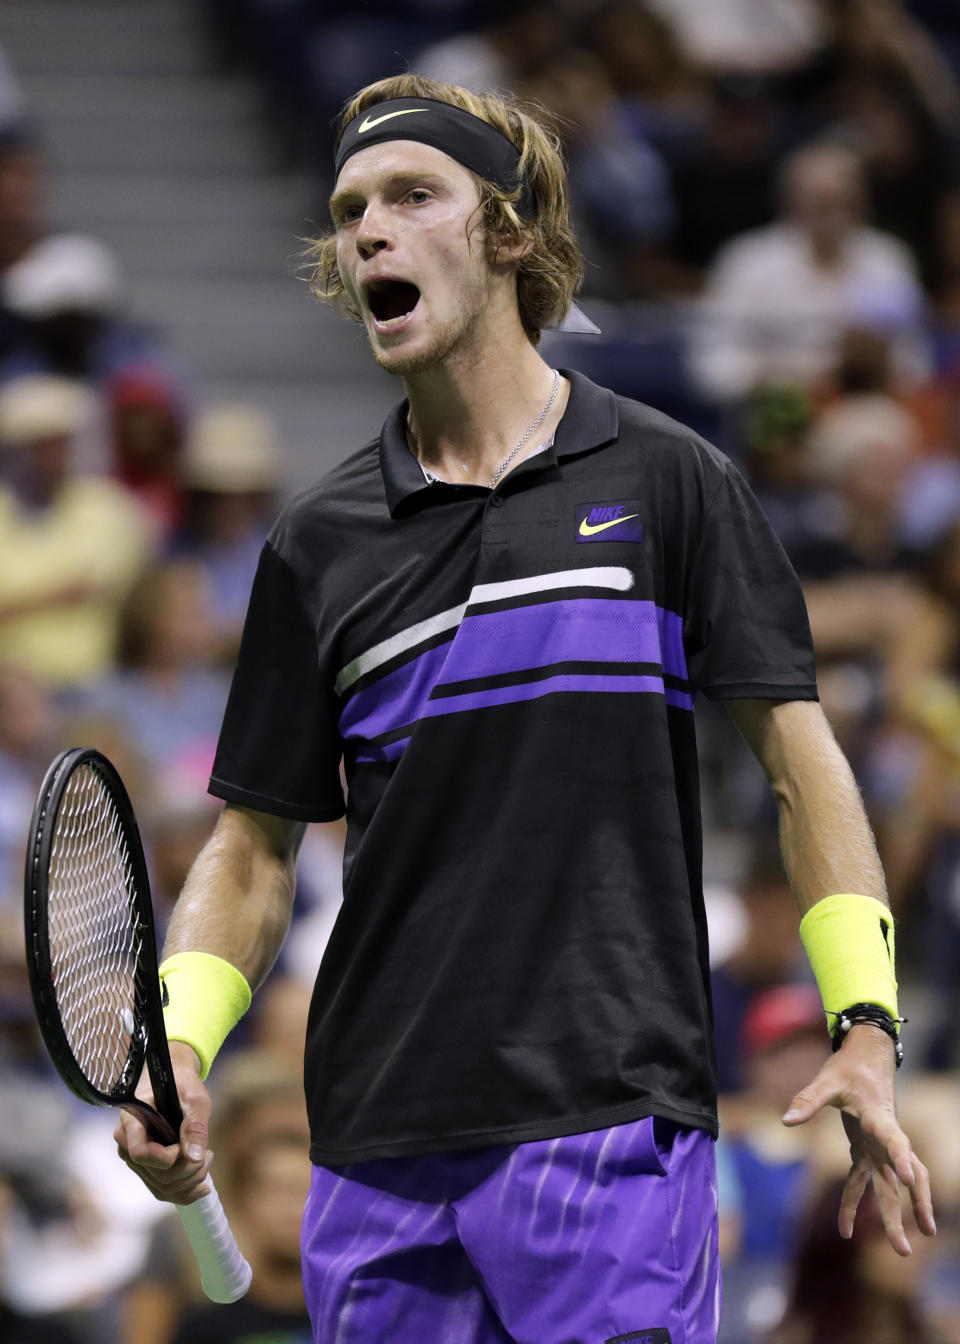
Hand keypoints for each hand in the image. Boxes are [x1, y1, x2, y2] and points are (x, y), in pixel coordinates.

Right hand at [114, 1042, 213, 1205]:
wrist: (174, 1080)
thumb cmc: (182, 1084)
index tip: (184, 1145)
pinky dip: (185, 1193)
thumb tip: (194, 1157)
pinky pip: (163, 1191)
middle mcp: (127, 1144)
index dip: (166, 1157)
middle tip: (208, 1154)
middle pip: (156, 1175)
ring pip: (161, 1187)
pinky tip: (203, 1186)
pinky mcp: (148, 1168)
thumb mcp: (194, 1098)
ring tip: (207, 1159)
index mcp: (131, 1121)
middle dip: (188, 1170)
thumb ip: (194, 1125)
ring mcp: (136, 1159)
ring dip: (190, 1181)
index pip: (140, 1153)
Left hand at [781, 1023, 935, 1254]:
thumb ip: (808, 1100)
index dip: (902, 1160)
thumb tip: (786, 1121)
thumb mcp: (827, 1080)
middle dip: (907, 1212)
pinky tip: (846, 1229)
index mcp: (880, 1118)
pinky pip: (864, 1180)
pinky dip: (856, 1202)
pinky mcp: (867, 1149)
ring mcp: (879, 1147)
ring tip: (903, 1249)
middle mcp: (885, 1138)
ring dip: (895, 1215)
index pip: (896, 1141)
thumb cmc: (850, 1067)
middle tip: (906, 1248)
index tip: (910, 1181)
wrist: (867, 1057)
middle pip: (901, 1179)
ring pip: (892, 1186)